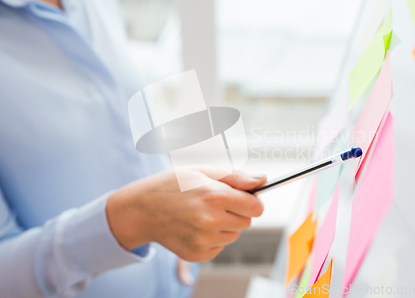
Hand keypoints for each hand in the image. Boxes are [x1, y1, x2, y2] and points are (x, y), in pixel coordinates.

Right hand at [106, 167, 265, 261]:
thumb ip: (236, 176)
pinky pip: (220, 246)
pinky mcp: (197, 254)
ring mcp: (203, 240)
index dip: (252, 200)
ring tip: (202, 213)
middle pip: (247, 222)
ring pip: (234, 235)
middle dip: (238, 211)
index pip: (256, 207)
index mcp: (215, 196)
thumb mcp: (202, 171)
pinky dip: (213, 238)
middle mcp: (210, 220)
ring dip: (225, 225)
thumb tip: (262, 180)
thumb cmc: (173, 185)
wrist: (141, 209)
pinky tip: (195, 226)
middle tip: (216, 202)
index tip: (243, 197)